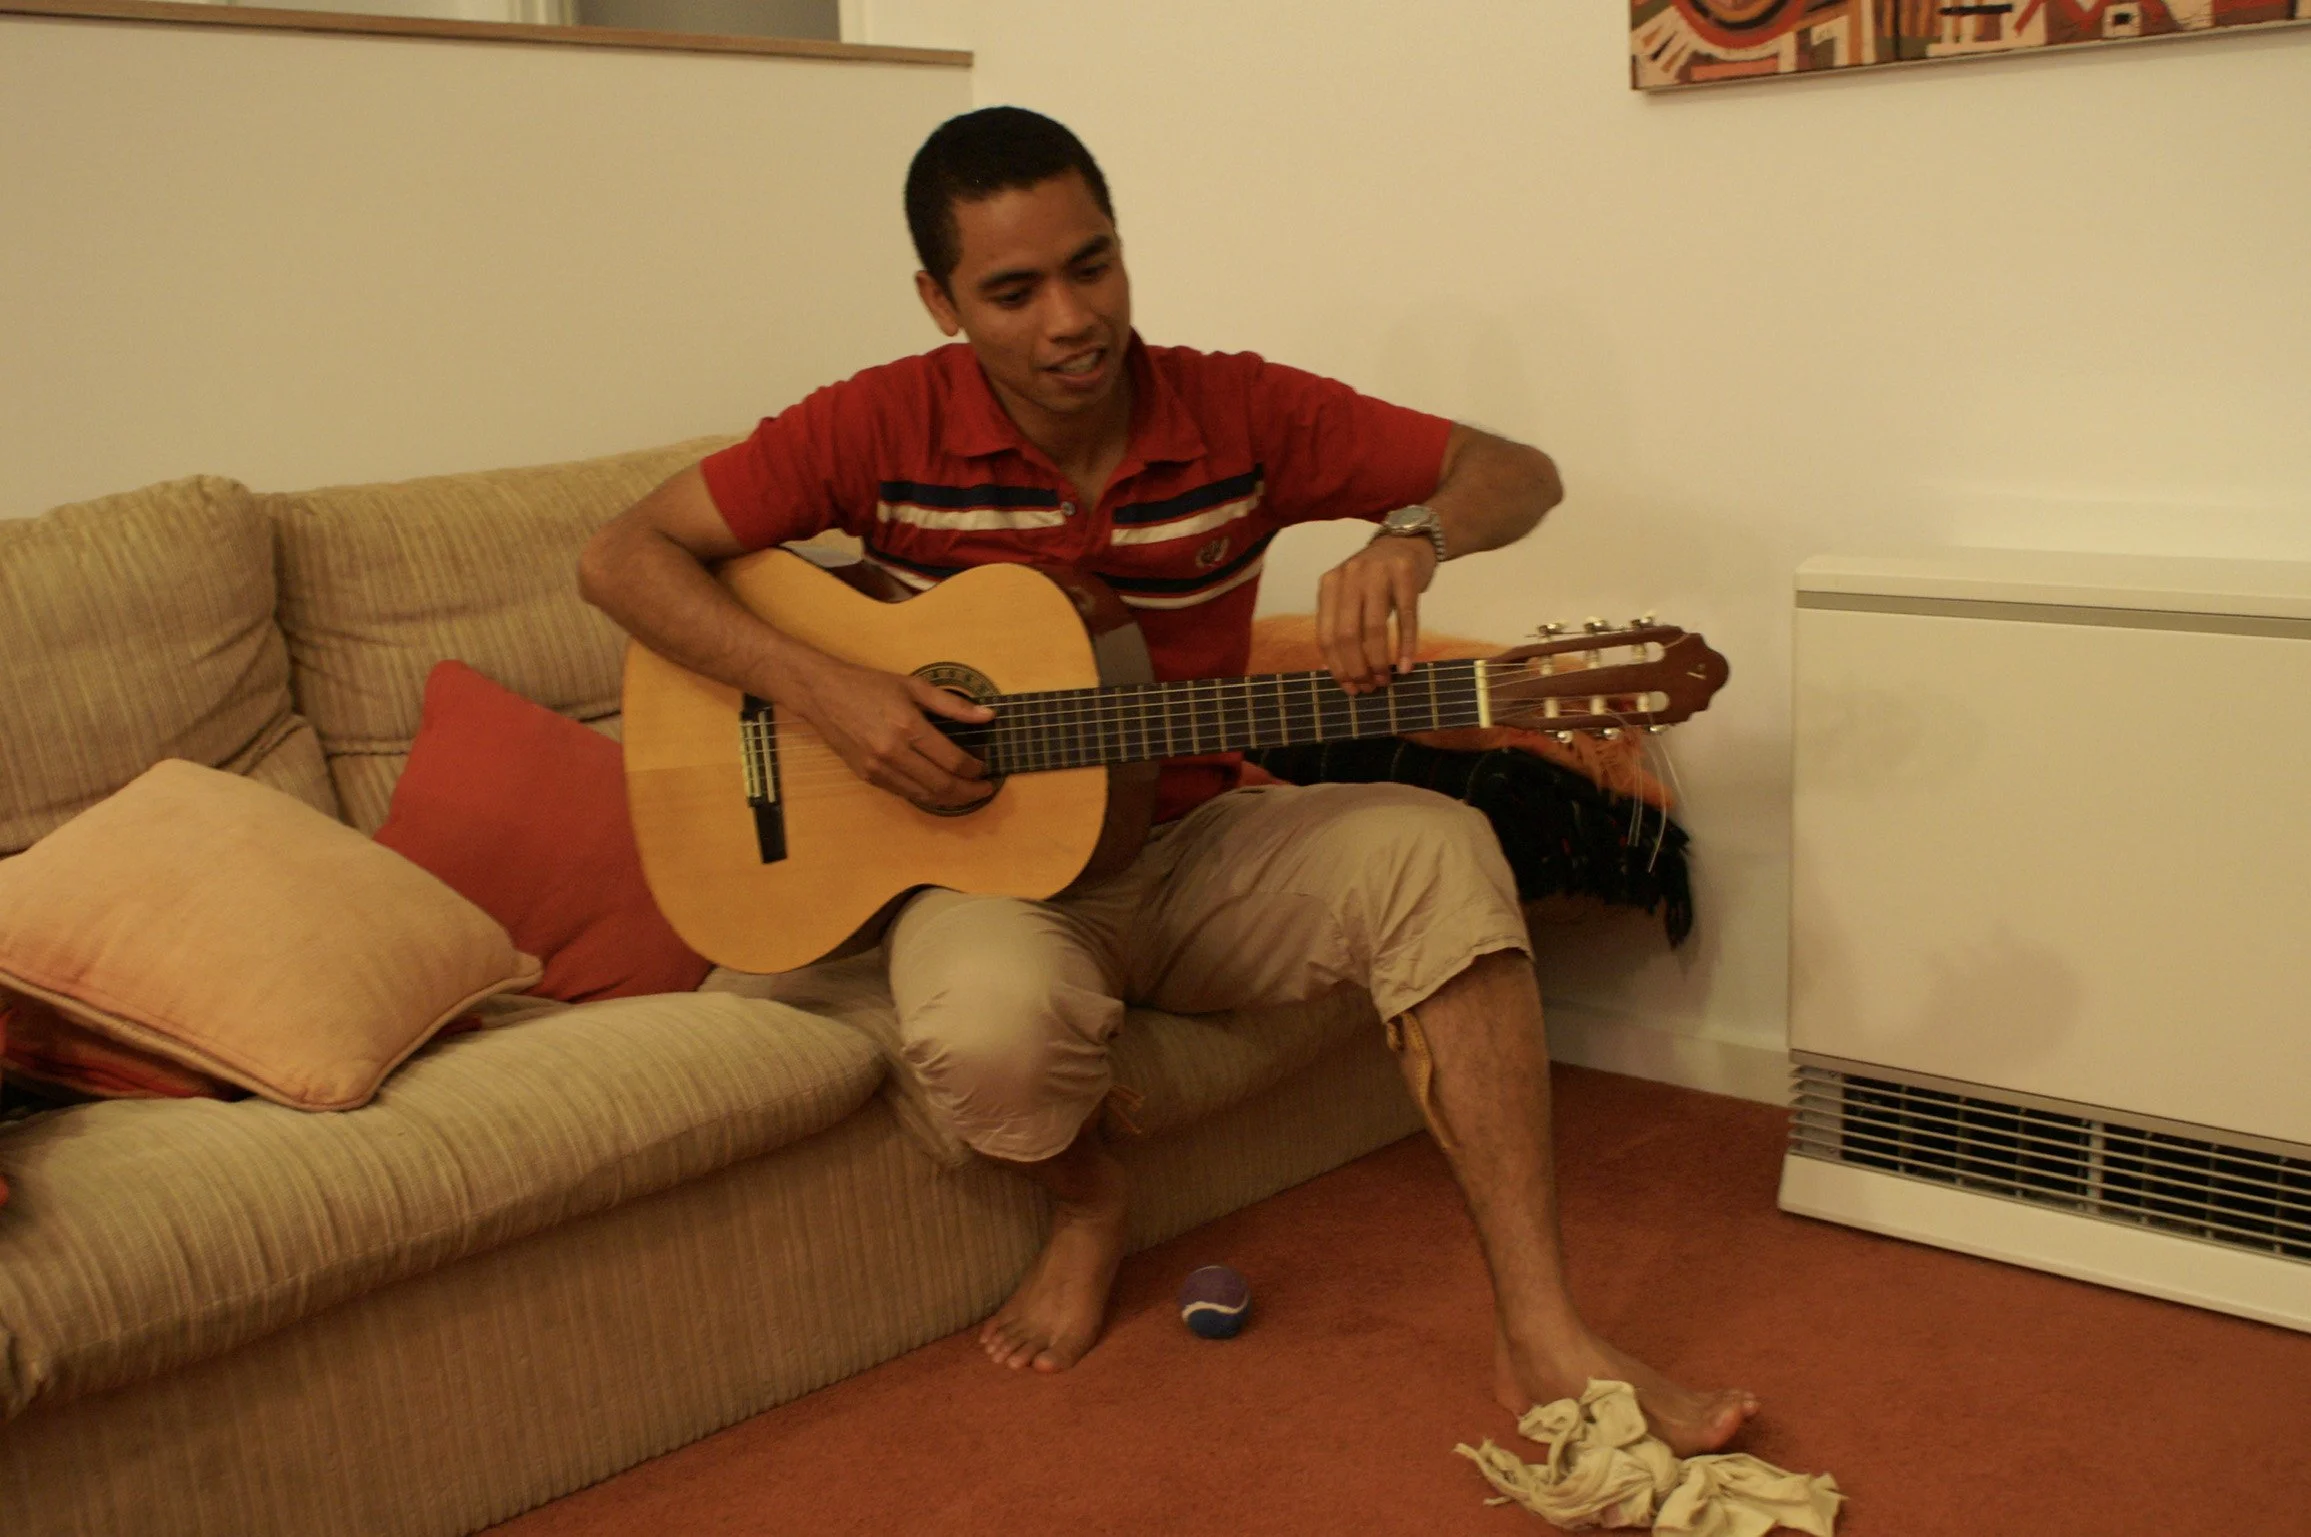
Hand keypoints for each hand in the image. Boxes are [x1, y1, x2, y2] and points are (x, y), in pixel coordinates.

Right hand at [781, 656, 994, 808]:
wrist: (822, 694)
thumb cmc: (869, 685)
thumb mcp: (914, 686)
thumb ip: (954, 705)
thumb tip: (988, 716)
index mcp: (908, 727)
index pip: (952, 761)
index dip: (974, 770)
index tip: (985, 769)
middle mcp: (892, 752)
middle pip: (941, 785)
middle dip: (968, 792)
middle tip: (984, 790)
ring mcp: (877, 768)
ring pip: (923, 795)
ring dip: (949, 799)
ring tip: (966, 793)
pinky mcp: (867, 776)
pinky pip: (904, 793)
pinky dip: (925, 795)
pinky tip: (937, 789)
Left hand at [1316, 536, 1435, 693]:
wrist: (1408, 540)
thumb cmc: (1376, 578)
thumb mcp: (1350, 595)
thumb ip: (1339, 624)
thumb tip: (1330, 669)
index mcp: (1329, 584)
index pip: (1326, 633)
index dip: (1336, 666)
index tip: (1348, 688)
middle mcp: (1349, 575)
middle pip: (1347, 633)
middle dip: (1356, 667)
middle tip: (1368, 687)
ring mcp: (1377, 572)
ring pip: (1374, 627)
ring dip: (1378, 660)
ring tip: (1384, 680)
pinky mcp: (1406, 573)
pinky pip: (1406, 616)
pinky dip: (1406, 645)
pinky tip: (1405, 666)